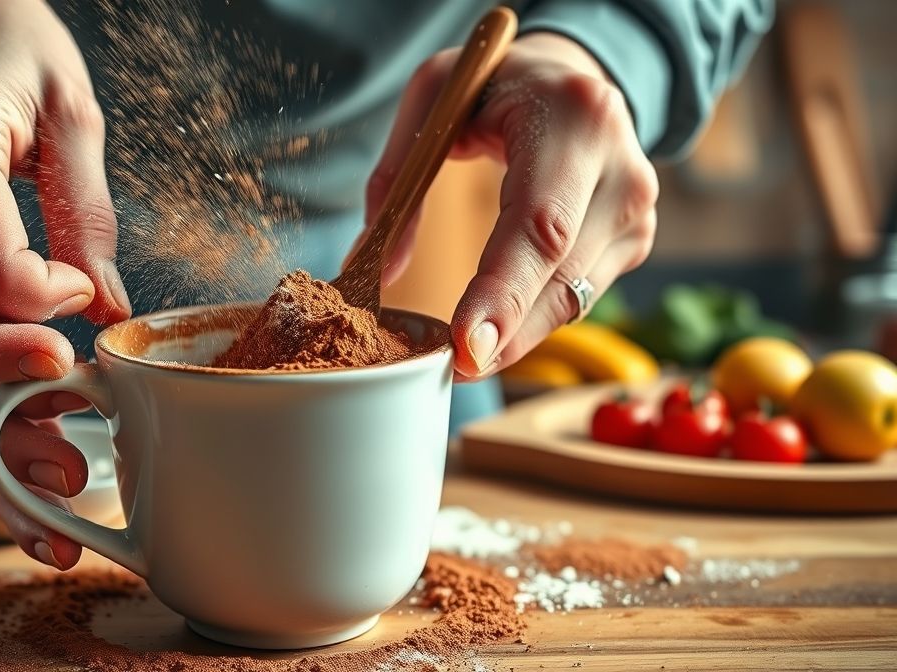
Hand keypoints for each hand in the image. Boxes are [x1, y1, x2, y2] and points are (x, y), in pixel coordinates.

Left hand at [361, 33, 658, 379]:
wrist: (571, 74)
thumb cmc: (495, 83)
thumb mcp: (432, 100)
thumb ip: (398, 179)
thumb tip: (370, 266)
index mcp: (575, 119)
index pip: (540, 224)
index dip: (504, 292)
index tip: (466, 346)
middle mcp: (622, 169)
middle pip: (560, 277)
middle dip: (503, 334)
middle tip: (448, 368)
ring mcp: (637, 211)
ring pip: (572, 300)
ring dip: (516, 337)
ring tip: (462, 355)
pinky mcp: (635, 240)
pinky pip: (578, 297)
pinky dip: (532, 319)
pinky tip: (496, 329)